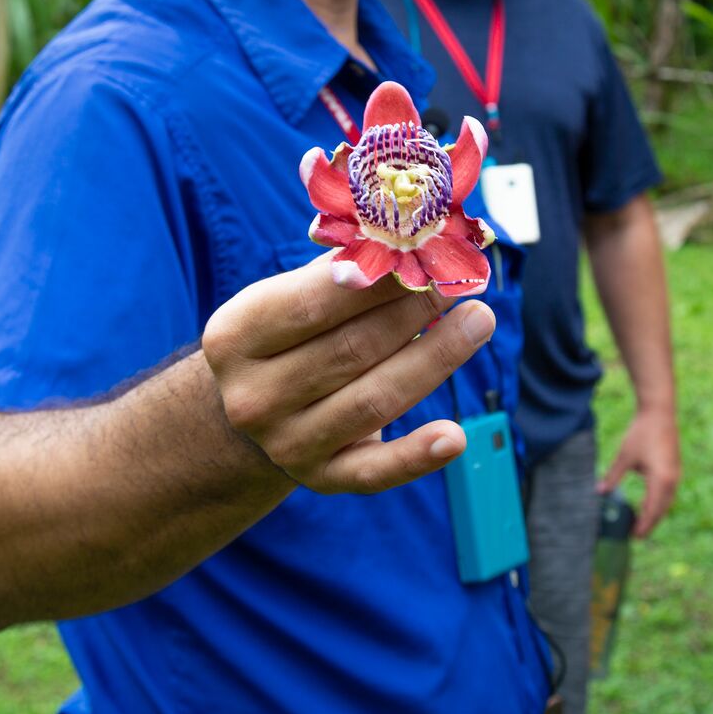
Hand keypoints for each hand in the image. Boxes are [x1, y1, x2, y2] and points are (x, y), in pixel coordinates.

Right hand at [201, 255, 491, 494]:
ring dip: (435, 359)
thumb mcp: (284, 297)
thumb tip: (406, 234)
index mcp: (233, 338)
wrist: (252, 411)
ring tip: (479, 320)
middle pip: (350, 350)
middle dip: (413, 311)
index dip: (372, 280)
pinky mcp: (324, 479)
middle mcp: (253, 397)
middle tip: (460, 281)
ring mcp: (287, 444)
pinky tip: (455, 436)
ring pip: (374, 401)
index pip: (310, 304)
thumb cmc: (285, 336)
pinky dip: (417, 457)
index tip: (422, 252)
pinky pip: (376, 472)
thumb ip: (336, 269)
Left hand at [598, 406, 679, 537]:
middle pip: (661, 509)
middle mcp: (672, 480)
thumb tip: (599, 492)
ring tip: (641, 522)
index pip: (652, 510)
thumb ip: (613, 476)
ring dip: (654, 512)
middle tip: (636, 534)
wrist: (659, 412)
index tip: (634, 536)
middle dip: (649, 523)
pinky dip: (658, 501)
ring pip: (666, 501)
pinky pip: (668, 492)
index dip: (644, 525)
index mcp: (661, 480)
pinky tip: (648, 504)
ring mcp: (676, 474)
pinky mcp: (674, 468)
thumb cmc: (642, 433)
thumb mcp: (625, 456)